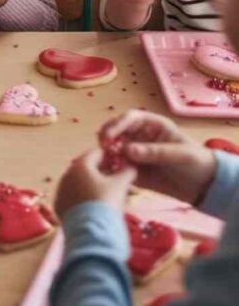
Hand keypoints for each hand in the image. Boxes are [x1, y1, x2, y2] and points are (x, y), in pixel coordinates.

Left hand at [54, 148, 135, 217]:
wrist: (93, 232)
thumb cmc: (107, 202)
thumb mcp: (121, 185)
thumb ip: (127, 172)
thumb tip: (132, 167)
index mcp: (81, 164)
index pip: (95, 153)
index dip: (108, 157)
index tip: (118, 164)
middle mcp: (67, 174)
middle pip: (84, 168)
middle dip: (98, 172)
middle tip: (112, 181)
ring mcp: (61, 191)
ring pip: (76, 183)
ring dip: (88, 186)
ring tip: (102, 196)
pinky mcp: (59, 206)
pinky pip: (71, 198)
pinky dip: (80, 199)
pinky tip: (90, 207)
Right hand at [99, 110, 215, 204]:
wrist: (203, 186)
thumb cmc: (196, 162)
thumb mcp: (180, 154)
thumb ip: (155, 152)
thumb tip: (128, 151)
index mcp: (152, 125)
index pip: (131, 118)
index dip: (117, 124)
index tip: (108, 136)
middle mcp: (140, 136)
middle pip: (117, 132)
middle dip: (107, 138)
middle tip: (102, 150)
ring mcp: (136, 153)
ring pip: (114, 149)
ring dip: (107, 155)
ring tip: (106, 164)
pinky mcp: (134, 170)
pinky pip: (119, 168)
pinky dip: (112, 170)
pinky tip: (110, 175)